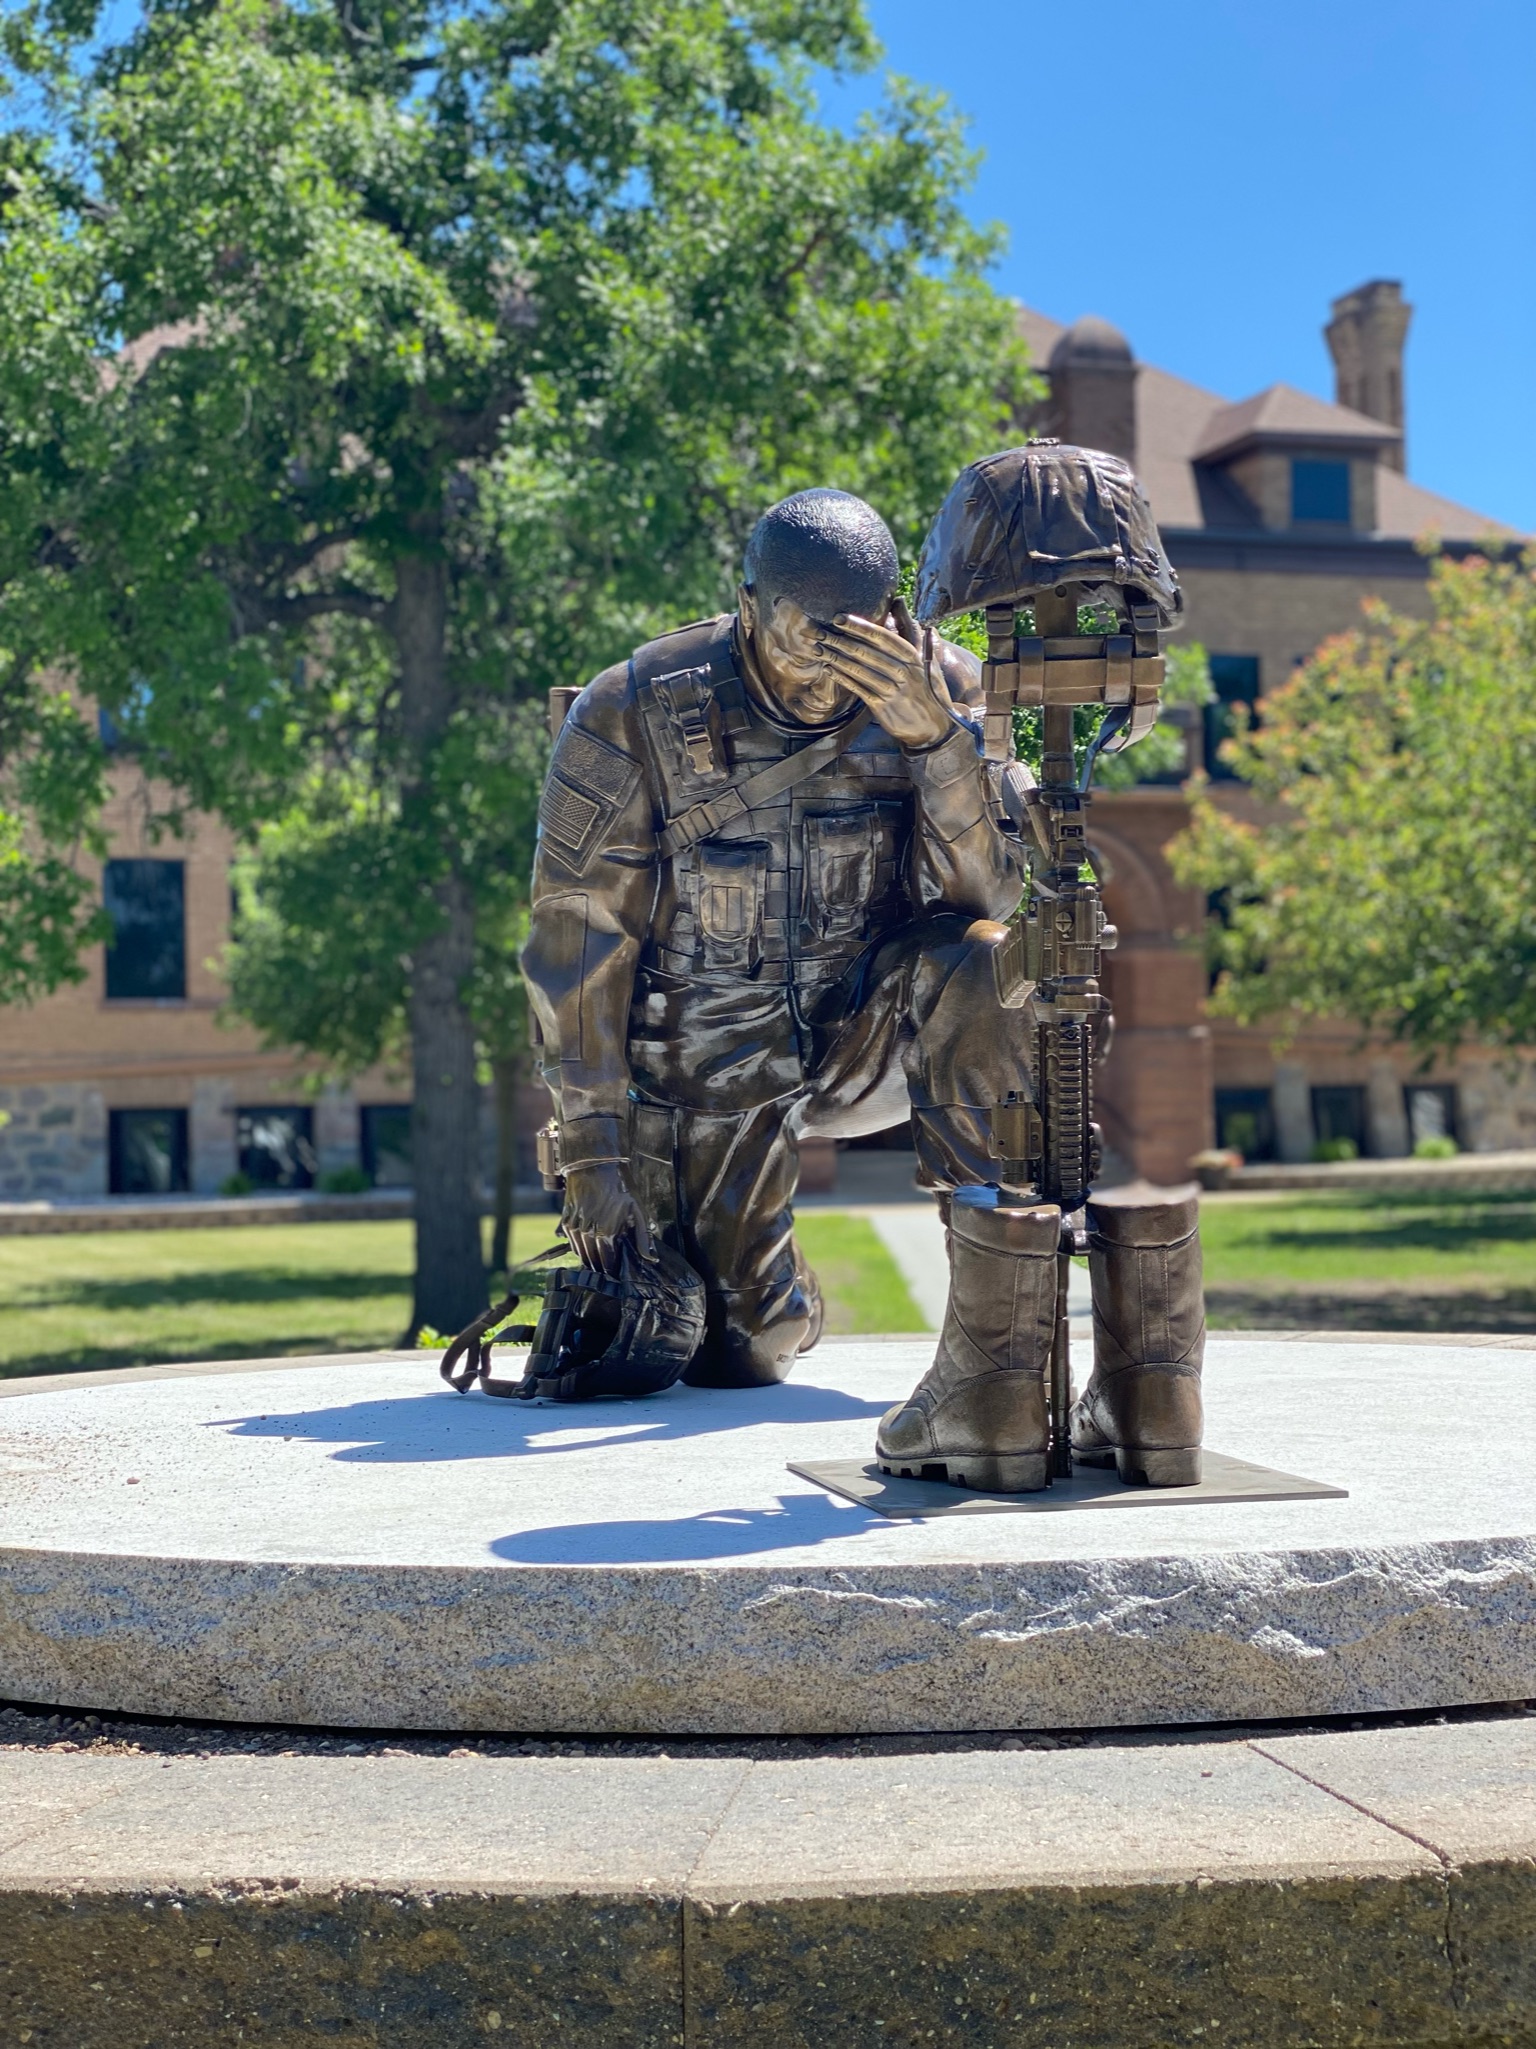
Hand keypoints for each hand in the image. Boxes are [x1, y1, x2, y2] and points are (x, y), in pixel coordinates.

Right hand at [562, 1161, 651, 1275]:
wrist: (593, 1166)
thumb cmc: (619, 1186)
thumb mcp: (635, 1209)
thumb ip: (642, 1237)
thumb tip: (650, 1258)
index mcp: (605, 1232)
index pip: (608, 1262)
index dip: (613, 1269)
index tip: (618, 1271)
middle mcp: (587, 1233)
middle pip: (593, 1261)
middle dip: (601, 1267)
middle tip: (610, 1269)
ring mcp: (574, 1228)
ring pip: (581, 1253)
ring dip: (590, 1258)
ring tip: (600, 1258)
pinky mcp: (565, 1221)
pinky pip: (572, 1242)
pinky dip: (580, 1246)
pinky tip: (589, 1244)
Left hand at [818, 609, 955, 749]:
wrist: (934, 726)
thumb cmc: (928, 686)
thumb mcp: (925, 655)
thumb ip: (910, 628)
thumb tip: (899, 600)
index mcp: (912, 656)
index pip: (882, 637)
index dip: (859, 627)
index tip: (839, 618)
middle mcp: (903, 672)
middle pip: (866, 653)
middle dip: (840, 641)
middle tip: (820, 632)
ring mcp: (892, 691)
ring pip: (859, 670)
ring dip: (836, 659)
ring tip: (819, 649)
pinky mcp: (882, 707)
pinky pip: (858, 689)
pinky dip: (842, 678)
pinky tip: (829, 669)